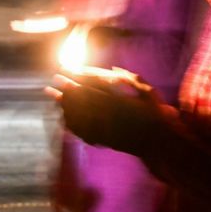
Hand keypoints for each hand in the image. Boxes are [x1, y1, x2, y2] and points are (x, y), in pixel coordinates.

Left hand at [46, 70, 168, 154]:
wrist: (158, 142)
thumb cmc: (155, 114)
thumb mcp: (148, 92)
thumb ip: (131, 80)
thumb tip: (113, 69)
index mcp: (117, 102)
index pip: (89, 88)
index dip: (73, 81)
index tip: (62, 74)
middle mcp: (108, 117)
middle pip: (79, 102)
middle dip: (64, 92)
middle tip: (52, 84)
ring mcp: (104, 130)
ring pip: (78, 117)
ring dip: (64, 107)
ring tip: (54, 98)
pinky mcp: (102, 141)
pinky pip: (82, 132)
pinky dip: (71, 124)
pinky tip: (64, 117)